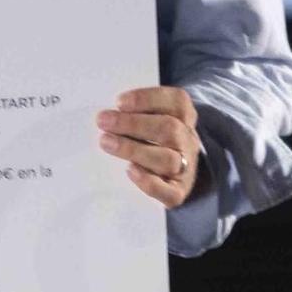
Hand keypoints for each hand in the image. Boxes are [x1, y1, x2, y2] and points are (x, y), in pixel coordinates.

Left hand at [97, 86, 201, 208]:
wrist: (174, 174)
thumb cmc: (152, 139)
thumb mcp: (150, 118)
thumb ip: (134, 113)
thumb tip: (108, 115)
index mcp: (184, 117)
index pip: (177, 101)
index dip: (148, 99)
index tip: (119, 102)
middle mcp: (188, 140)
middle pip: (169, 129)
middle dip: (133, 123)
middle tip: (103, 121)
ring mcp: (186, 167)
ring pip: (168, 159)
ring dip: (133, 149)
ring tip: (106, 142)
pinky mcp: (178, 192)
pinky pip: (170, 192)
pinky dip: (148, 181)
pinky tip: (129, 170)